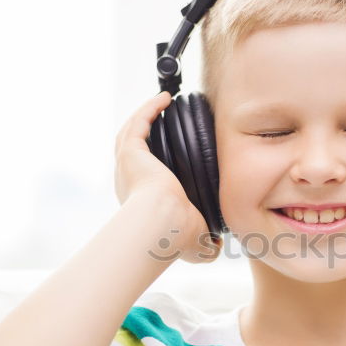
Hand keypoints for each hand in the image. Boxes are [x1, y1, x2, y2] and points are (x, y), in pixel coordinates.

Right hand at [114, 91, 221, 263]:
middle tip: (163, 118)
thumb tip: (218, 247)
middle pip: (134, 149)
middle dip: (146, 132)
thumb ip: (207, 245)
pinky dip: (149, 109)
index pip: (146, 175)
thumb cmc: (176, 238)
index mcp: (141, 201)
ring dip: (146, 115)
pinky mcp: (131, 151)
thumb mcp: (197, 245)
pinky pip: (139, 122)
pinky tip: (164, 98)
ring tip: (163, 102)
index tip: (173, 152)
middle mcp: (129, 181)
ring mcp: (127, 165)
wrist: (163, 225)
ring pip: (132, 132)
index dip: (156, 162)